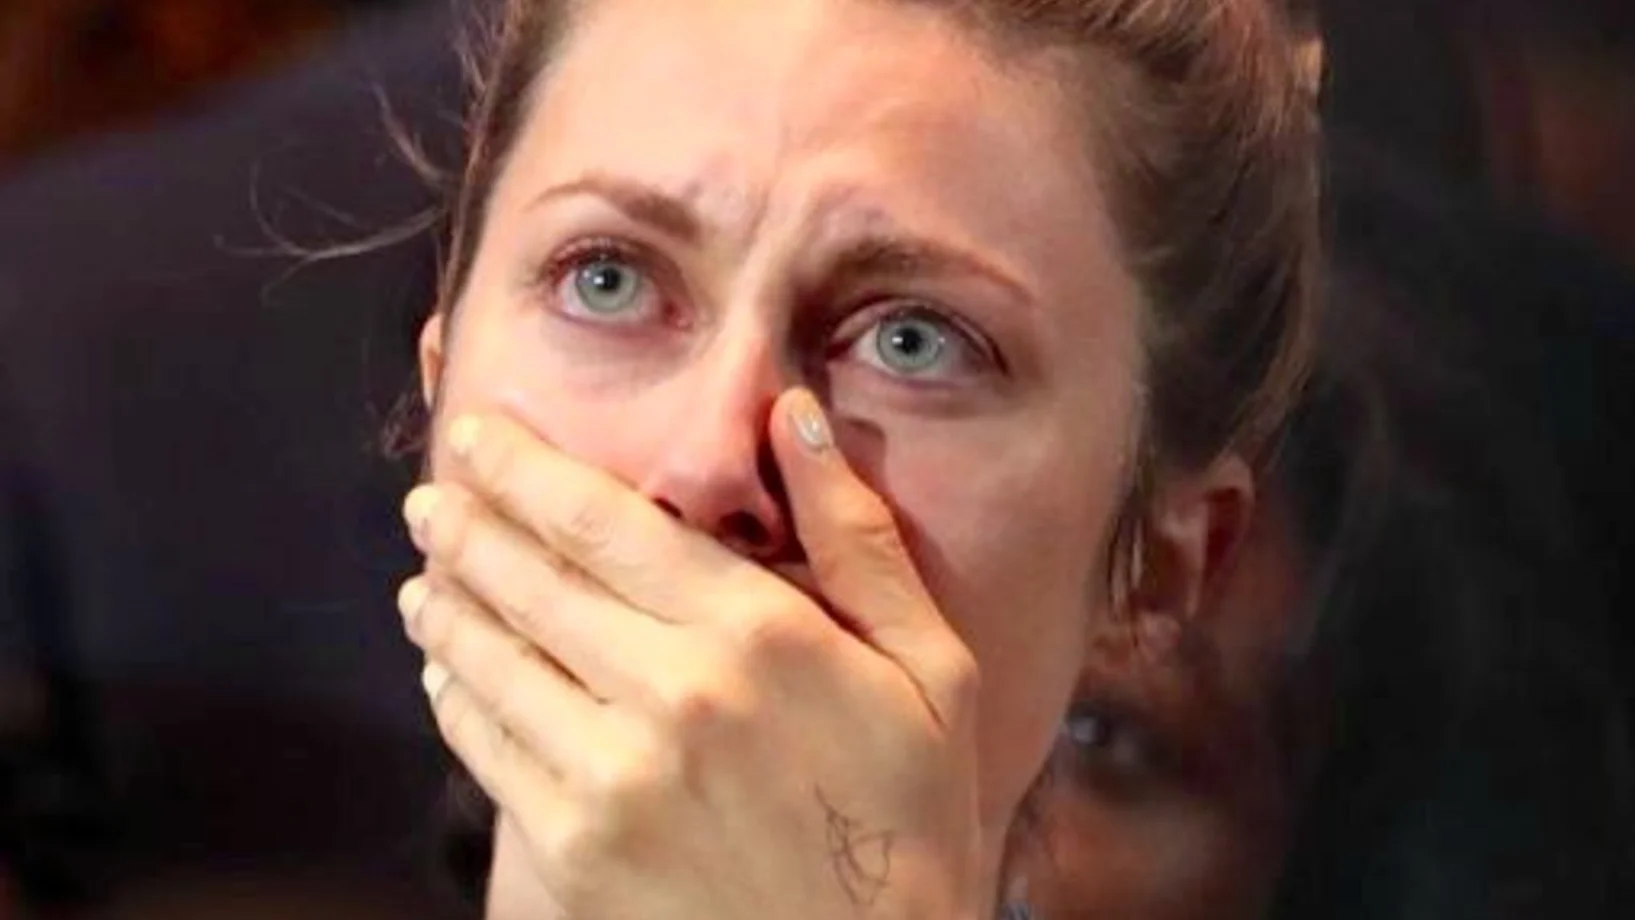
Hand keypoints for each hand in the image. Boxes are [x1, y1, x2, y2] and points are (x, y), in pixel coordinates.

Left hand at [397, 389, 986, 919]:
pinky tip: (447, 668)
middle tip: (432, 500)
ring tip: (426, 575)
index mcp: (757, 633)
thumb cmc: (911, 819)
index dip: (525, 469)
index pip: (604, 521)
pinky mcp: (573, 849)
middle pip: (530, 579)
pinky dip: (456, 694)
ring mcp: (610, 776)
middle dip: (468, 526)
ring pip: (492, 659)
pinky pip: (488, 747)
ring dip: (446, 604)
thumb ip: (857, 536)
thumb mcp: (931, 669)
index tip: (481, 434)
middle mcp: (670, 692)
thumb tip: (789, 414)